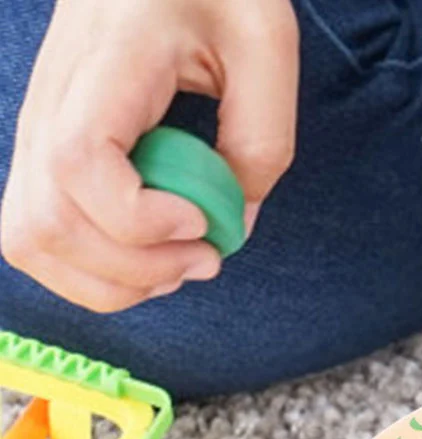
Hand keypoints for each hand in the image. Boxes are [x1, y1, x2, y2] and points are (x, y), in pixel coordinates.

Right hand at [1, 0, 298, 312]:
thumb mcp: (267, 49)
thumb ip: (262, 141)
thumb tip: (231, 226)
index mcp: (110, 59)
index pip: (79, 162)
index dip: (138, 219)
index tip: (201, 219)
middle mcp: (54, 95)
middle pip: (46, 222)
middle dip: (134, 268)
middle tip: (205, 256)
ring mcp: (39, 125)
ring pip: (29, 240)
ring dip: (111, 280)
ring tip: (176, 264)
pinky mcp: (46, 150)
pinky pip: (38, 234)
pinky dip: (93, 270)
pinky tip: (148, 258)